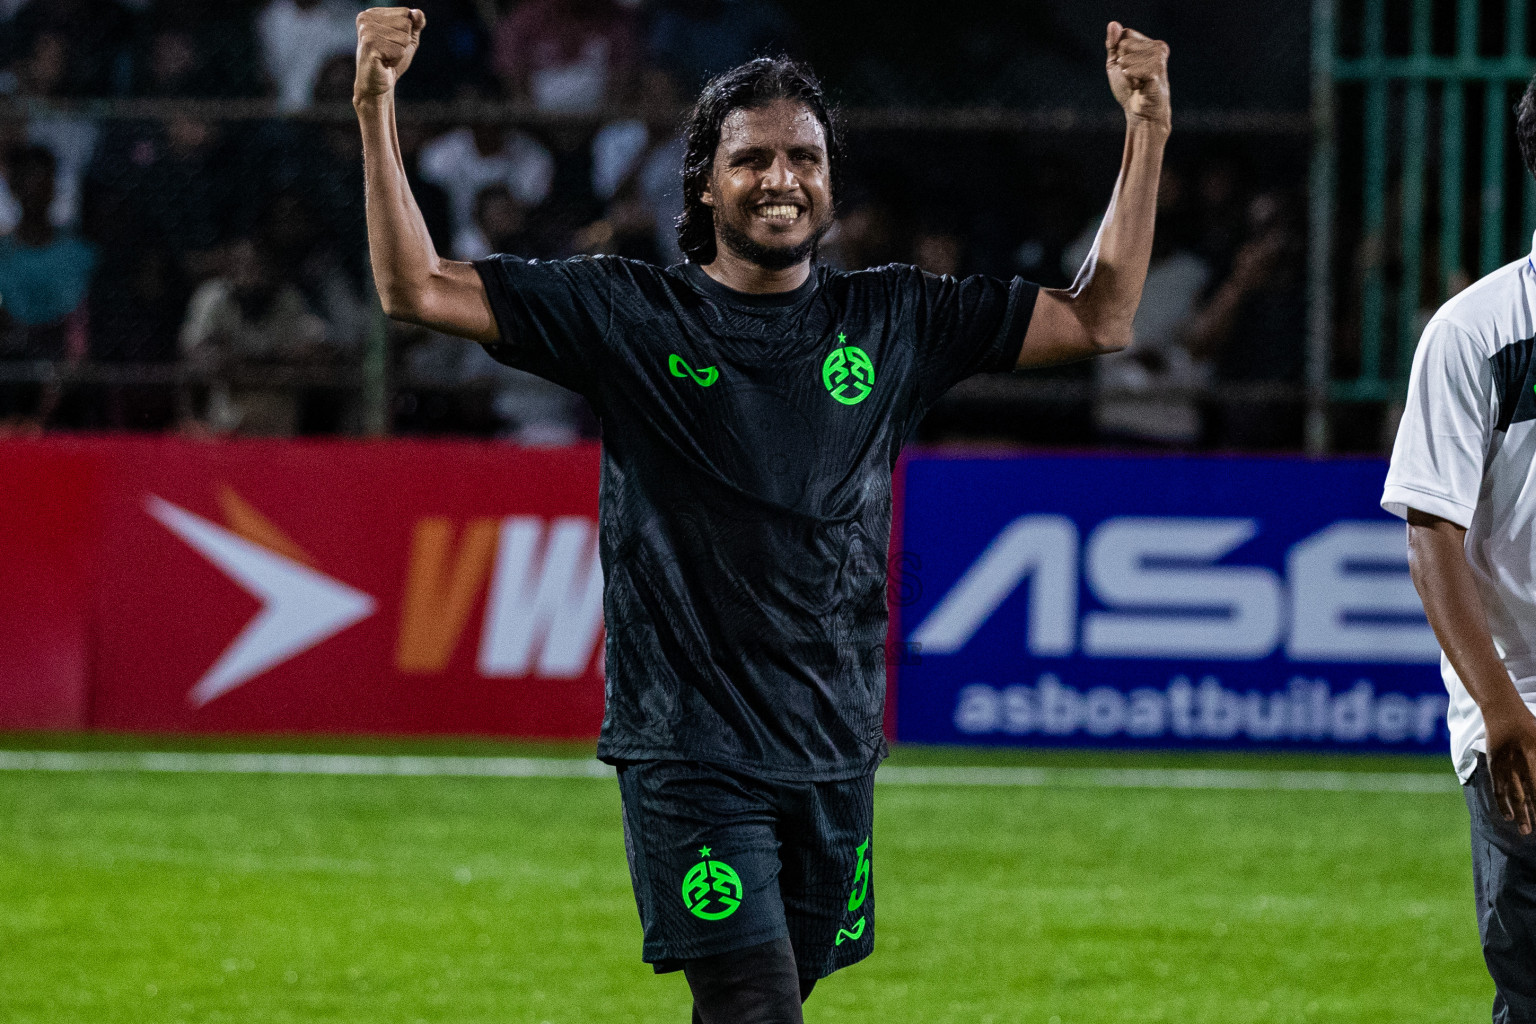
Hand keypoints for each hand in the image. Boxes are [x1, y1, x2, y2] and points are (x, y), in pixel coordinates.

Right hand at [354, 7, 424, 102]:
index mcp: (372, 13)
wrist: (377, 86)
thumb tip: (418, 13)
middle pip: (406, 24)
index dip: (406, 32)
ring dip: (399, 53)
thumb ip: (416, 24)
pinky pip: (400, 50)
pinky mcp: (370, 45)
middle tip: (388, 53)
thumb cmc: (391, 61)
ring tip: (386, 58)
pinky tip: (383, 64)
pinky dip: (396, 61)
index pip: (406, 13)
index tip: (391, 43)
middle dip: (403, 43)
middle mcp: (366, 18)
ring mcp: (366, 30)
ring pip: (404, 38)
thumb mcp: (408, 40)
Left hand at [1106, 22, 1170, 129]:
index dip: (1119, 53)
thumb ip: (1113, 44)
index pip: (1125, 34)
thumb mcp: (1116, 64)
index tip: (1128, 69)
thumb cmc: (1129, 89)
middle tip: (1134, 78)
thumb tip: (1113, 24)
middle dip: (1122, 64)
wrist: (1140, 113)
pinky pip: (1134, 69)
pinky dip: (1130, 78)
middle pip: (1124, 44)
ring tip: (1137, 83)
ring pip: (1128, 57)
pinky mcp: (1158, 71)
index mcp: (1150, 43)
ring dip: (1126, 73)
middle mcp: (1159, 47)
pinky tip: (1138, 86)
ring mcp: (1160, 58)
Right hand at [1484, 702, 1535, 833]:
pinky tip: (1508, 816)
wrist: (1504, 713)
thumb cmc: (1530, 725)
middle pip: (1532, 796)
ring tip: (1525, 830)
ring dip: (1521, 815)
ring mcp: (1508, 768)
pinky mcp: (1495, 767)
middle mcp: (1524, 766)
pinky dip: (1502, 804)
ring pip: (1516, 796)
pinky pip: (1498, 789)